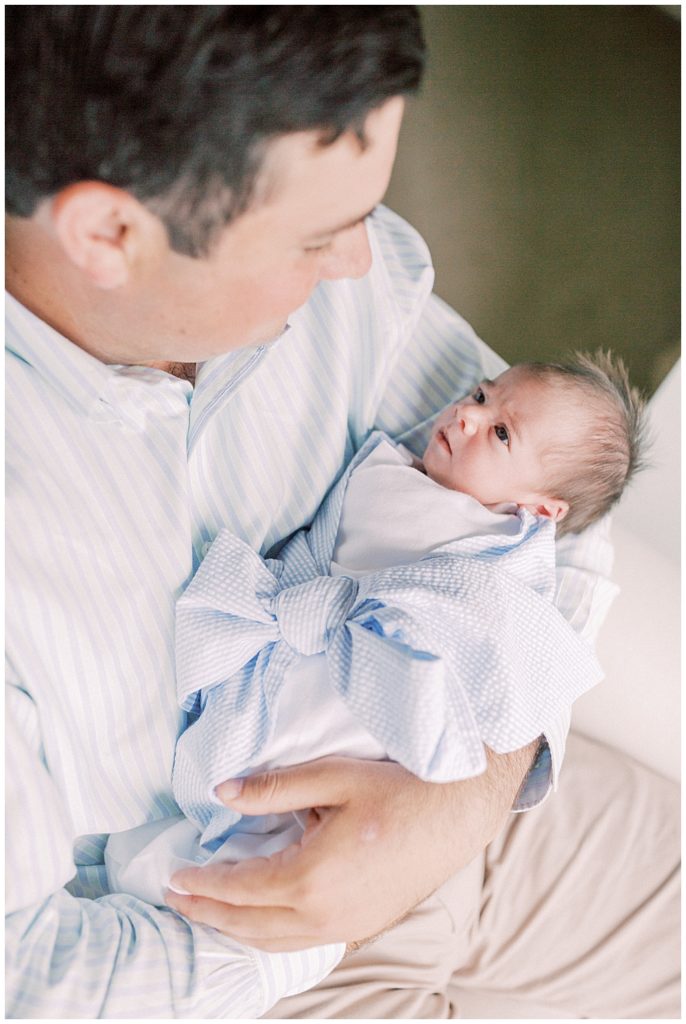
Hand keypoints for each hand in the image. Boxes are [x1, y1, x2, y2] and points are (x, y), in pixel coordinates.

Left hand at [165, 747, 535, 951]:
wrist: (458, 815)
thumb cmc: (398, 790)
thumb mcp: (333, 777)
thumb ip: (273, 787)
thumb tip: (222, 791)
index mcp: (312, 877)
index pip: (239, 888)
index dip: (202, 883)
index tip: (174, 876)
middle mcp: (324, 914)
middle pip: (248, 924)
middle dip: (207, 912)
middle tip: (176, 899)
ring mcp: (345, 926)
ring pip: (273, 942)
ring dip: (234, 929)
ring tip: (208, 912)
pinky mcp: (361, 926)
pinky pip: (300, 943)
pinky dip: (268, 936)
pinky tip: (260, 920)